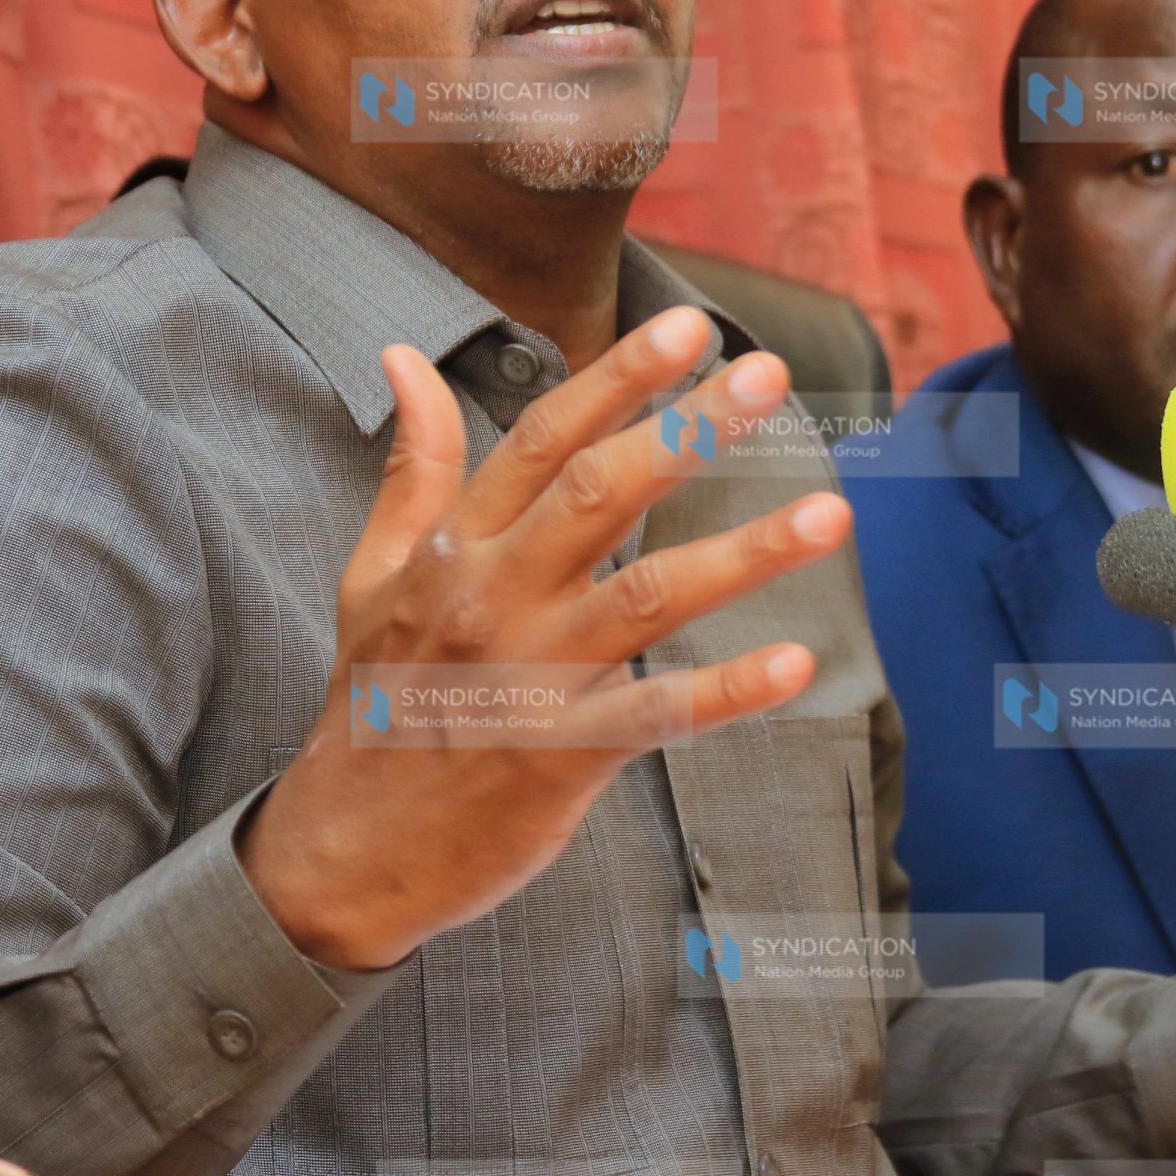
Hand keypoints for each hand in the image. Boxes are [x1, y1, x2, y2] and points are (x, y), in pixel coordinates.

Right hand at [238, 305, 852, 969]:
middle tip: (766, 375)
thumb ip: (413, 467)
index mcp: (454, 550)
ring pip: (648, 597)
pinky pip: (657, 715)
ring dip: (743, 553)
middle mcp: (492, 599)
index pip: (541, 441)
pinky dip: (729, 691)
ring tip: (829, 512)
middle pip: (600, 494)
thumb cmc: (373, 704)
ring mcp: (529, 677)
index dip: (616, 378)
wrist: (346, 851)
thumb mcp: (372, 575)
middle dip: (688, 430)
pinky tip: (798, 663)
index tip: (686, 325)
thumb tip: (405, 356)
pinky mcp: (562, 756)